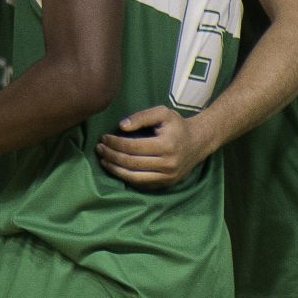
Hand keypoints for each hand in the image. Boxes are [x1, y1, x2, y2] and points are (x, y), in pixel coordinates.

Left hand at [96, 107, 210, 189]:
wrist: (199, 142)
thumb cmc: (177, 125)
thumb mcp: (162, 113)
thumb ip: (141, 117)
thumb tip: (121, 126)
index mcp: (166, 145)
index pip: (133, 147)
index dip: (115, 143)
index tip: (104, 138)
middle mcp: (168, 164)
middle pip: (131, 163)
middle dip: (111, 156)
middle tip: (99, 148)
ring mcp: (167, 177)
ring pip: (134, 177)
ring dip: (115, 169)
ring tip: (103, 160)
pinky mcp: (166, 184)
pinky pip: (141, 184)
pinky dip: (126, 177)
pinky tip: (116, 169)